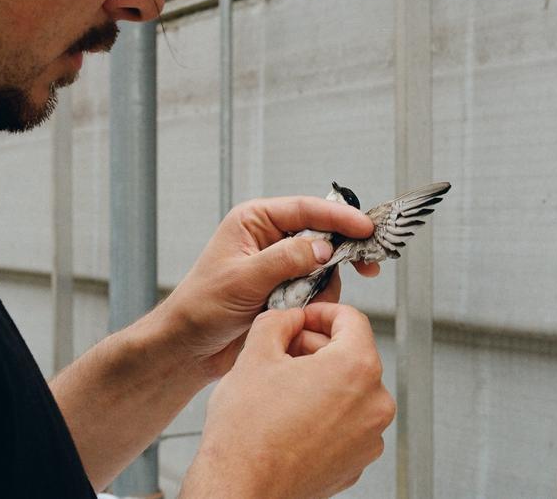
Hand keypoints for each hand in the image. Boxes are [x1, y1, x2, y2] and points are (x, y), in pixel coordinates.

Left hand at [159, 197, 379, 378]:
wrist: (189, 347)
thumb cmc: (202, 306)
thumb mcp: (244, 278)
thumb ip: (285, 259)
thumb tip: (323, 248)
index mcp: (254, 221)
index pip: (305, 209)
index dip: (339, 217)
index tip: (365, 228)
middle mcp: (269, 238)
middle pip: (321, 233)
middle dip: (341, 253)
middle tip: (366, 266)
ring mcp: (279, 264)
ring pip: (323, 265)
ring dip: (322, 286)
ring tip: (302, 303)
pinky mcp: (286, 288)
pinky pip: (316, 288)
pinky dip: (316, 301)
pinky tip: (300, 313)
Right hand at [180, 304, 395, 497]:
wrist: (239, 490)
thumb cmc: (246, 433)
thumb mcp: (255, 354)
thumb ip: (279, 321)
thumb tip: (290, 318)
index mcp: (357, 368)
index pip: (352, 320)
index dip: (322, 312)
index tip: (303, 318)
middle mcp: (374, 403)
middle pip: (351, 355)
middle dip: (317, 348)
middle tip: (284, 352)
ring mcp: (369, 437)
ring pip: (350, 390)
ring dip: (321, 380)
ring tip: (283, 388)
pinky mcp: (356, 462)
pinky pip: (346, 422)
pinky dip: (325, 412)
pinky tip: (292, 417)